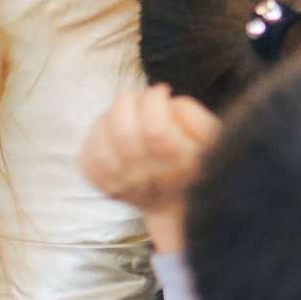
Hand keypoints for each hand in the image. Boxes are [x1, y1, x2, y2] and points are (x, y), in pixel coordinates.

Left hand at [80, 85, 219, 250]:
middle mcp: (150, 178)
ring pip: (100, 147)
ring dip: (108, 119)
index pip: (155, 129)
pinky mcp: (108, 188)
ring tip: (123, 113)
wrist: (181, 207)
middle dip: (127, 103)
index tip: (161, 92)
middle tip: (138, 97)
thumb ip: (193, 115)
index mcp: (181, 163)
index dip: (153, 101)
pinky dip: (93, 140)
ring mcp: (126, 186)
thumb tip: (164, 104)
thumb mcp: (213, 137)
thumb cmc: (199, 162)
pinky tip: (109, 133)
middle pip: (122, 134)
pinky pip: (87, 161)